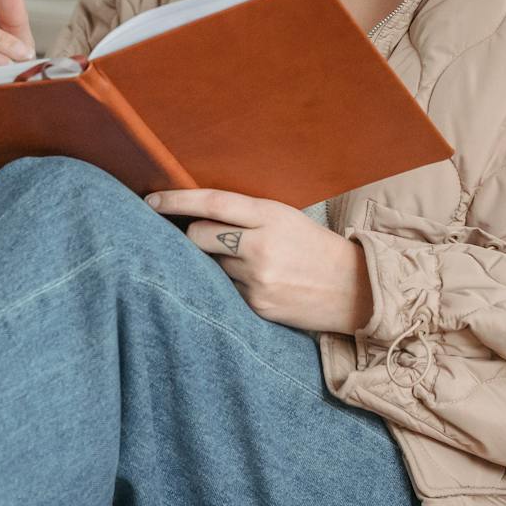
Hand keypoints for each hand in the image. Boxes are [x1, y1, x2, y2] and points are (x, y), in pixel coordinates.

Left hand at [144, 188, 373, 334]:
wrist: (355, 290)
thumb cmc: (316, 248)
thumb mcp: (288, 218)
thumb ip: (247, 216)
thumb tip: (198, 219)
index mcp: (271, 216)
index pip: (213, 203)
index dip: (176, 200)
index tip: (150, 200)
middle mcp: (261, 247)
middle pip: (198, 236)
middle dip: (193, 235)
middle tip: (202, 236)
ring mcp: (257, 279)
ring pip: (210, 265)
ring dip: (218, 262)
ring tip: (249, 263)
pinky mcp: (256, 305)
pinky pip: (225, 290)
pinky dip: (231, 285)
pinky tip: (259, 283)